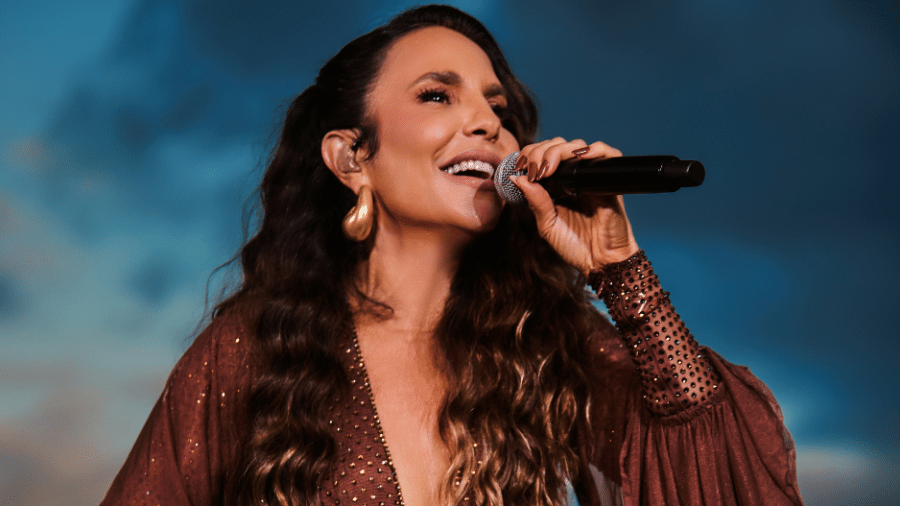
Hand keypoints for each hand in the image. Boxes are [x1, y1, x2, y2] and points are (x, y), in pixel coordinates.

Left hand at [511, 138, 639, 274]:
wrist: (600, 262)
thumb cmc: (575, 246)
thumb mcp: (547, 225)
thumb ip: (535, 201)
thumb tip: (516, 178)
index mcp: (557, 186)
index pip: (543, 154)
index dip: (531, 154)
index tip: (521, 166)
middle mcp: (574, 178)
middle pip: (558, 145)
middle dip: (541, 151)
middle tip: (535, 169)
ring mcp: (592, 178)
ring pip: (578, 146)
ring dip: (559, 150)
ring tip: (549, 169)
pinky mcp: (610, 183)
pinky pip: (609, 155)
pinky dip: (596, 149)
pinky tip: (580, 158)